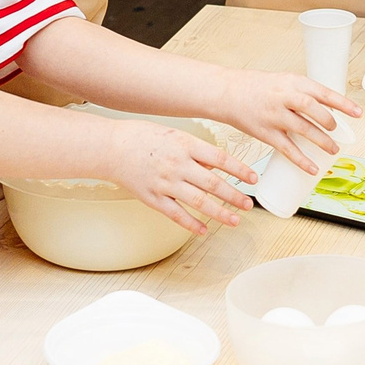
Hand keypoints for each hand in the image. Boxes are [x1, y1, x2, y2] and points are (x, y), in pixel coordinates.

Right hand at [105, 121, 257, 233]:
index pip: (220, 158)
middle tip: (249, 204)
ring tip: (235, 220)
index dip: (240, 170)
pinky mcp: (153, 198)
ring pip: (199, 201)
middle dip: (234, 196)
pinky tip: (203, 230)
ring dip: (219, 213)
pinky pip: (176, 214)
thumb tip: (216, 164)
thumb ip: (195, 150)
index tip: (254, 179)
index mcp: (185, 145)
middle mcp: (177, 165)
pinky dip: (191, 224)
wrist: (111, 147)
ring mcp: (165, 183)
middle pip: (213, 183)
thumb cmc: (142, 137)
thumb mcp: (174, 135)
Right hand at [216, 72, 358, 173]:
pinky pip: (287, 149)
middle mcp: (284, 97)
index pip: (322, 92)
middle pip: (313, 109)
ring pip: (303, 129)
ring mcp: (274, 115)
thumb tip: (327, 107)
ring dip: (321, 141)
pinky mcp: (265, 132)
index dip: (342, 103)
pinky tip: (312, 168)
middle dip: (329, 122)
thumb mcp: (283, 81)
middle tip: (336, 131)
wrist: (226, 92)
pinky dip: (301, 160)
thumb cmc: (256, 86)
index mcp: (292, 82)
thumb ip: (302, 93)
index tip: (357, 112)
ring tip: (333, 150)